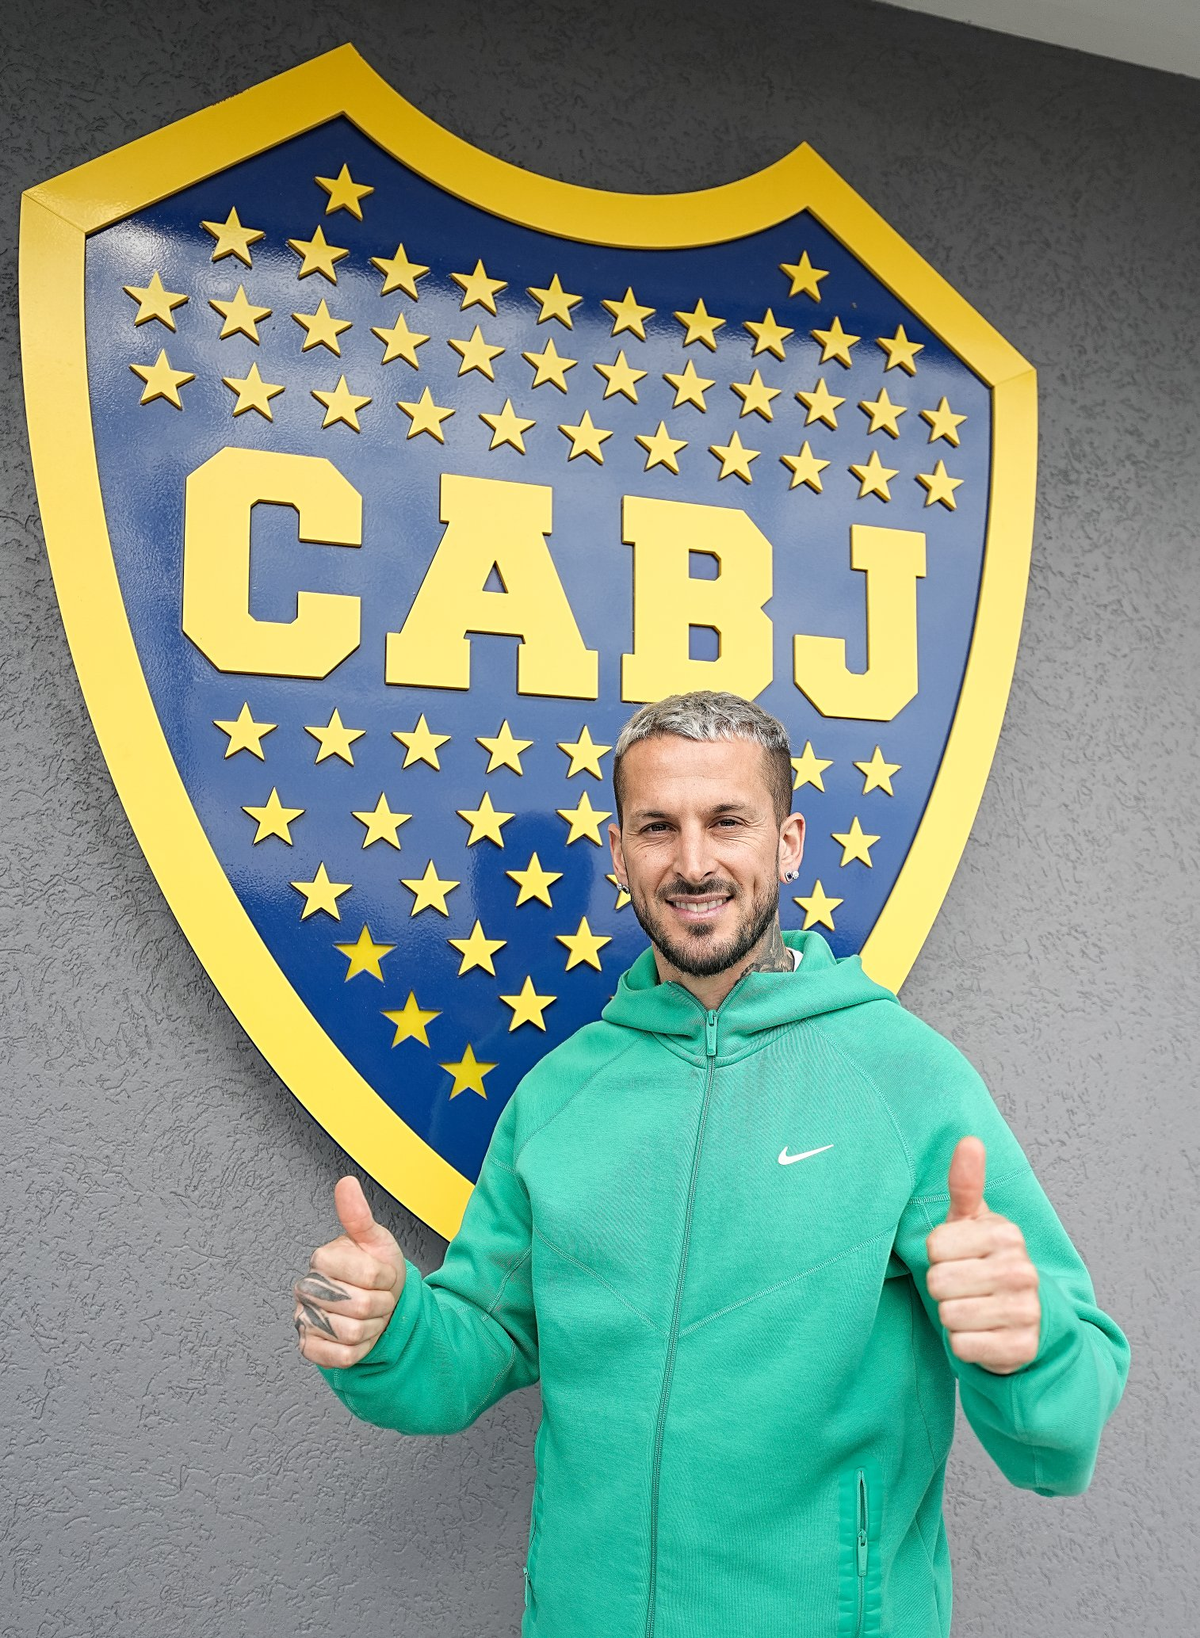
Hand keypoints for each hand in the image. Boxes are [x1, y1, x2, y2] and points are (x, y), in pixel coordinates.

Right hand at [293, 1176, 406, 1366]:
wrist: (376, 1303)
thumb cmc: (375, 1270)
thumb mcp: (375, 1240)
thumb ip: (358, 1215)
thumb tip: (346, 1184)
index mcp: (322, 1259)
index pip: (367, 1275)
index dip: (385, 1278)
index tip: (382, 1276)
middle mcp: (306, 1288)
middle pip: (360, 1306)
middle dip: (381, 1305)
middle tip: (377, 1296)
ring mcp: (304, 1318)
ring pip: (352, 1333)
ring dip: (372, 1328)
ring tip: (369, 1316)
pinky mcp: (309, 1346)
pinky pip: (340, 1356)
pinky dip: (359, 1349)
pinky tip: (359, 1335)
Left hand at [924, 1136, 1040, 1374]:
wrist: (1032, 1322)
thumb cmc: (989, 1264)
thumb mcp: (976, 1224)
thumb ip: (966, 1185)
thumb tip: (969, 1140)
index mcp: (1006, 1234)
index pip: (934, 1247)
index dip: (939, 1257)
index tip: (960, 1259)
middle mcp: (1021, 1270)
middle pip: (938, 1282)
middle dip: (944, 1289)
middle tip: (966, 1288)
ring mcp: (1025, 1311)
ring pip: (949, 1316)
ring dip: (953, 1318)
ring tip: (974, 1310)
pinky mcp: (1022, 1349)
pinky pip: (963, 1347)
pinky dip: (965, 1345)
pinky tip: (984, 1335)